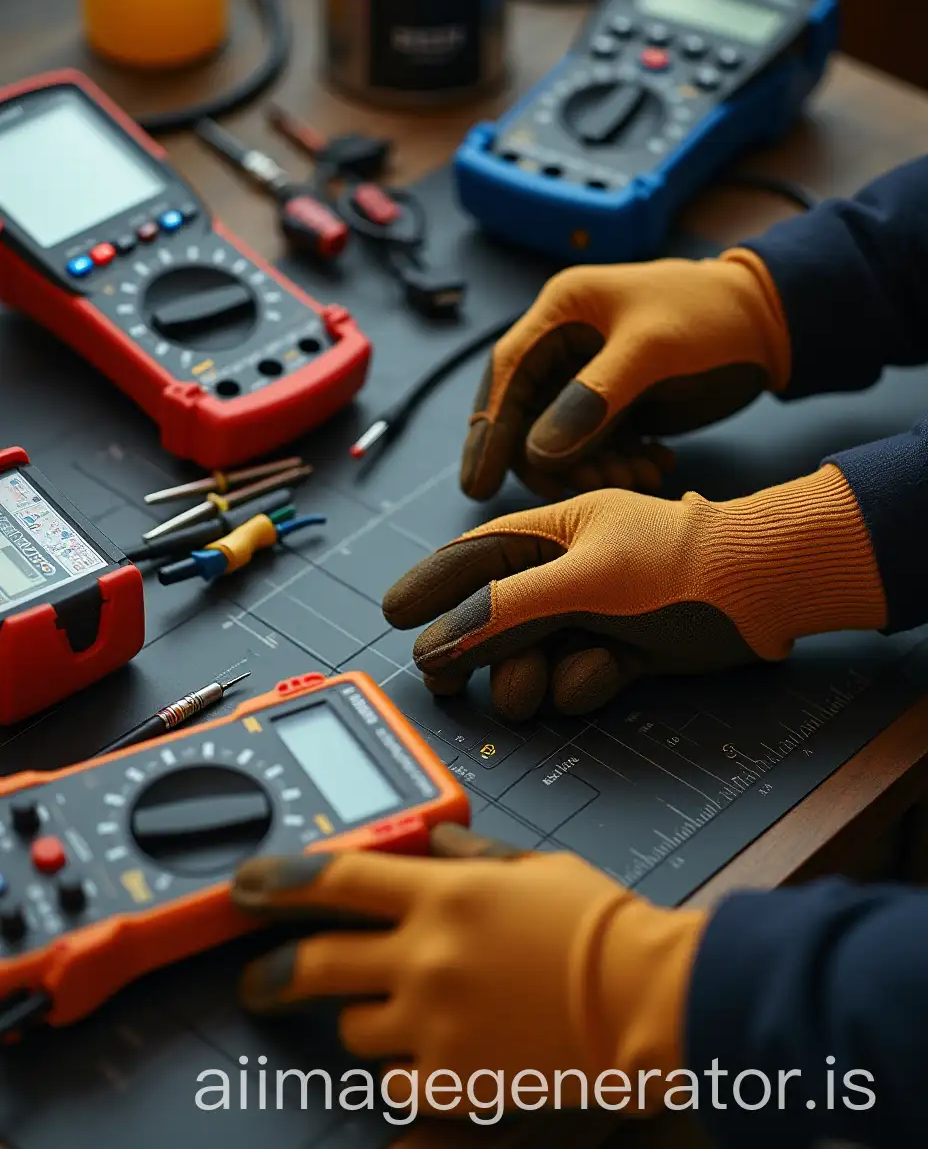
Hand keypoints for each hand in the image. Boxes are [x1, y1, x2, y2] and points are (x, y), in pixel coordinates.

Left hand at [232, 825, 705, 1117]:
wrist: (645, 996)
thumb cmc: (595, 922)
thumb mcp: (530, 866)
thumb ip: (468, 855)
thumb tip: (431, 843)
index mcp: (445, 893)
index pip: (337, 880)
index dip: (278, 882)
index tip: (244, 888)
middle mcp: (428, 956)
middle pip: (315, 964)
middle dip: (272, 976)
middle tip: (259, 983)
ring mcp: (435, 1023)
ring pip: (352, 1031)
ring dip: (362, 1019)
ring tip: (400, 1013)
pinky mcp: (451, 1080)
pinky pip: (395, 1082)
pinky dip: (405, 1067)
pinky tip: (438, 1050)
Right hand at [384, 467, 885, 719]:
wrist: (766, 591)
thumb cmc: (676, 564)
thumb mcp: (583, 578)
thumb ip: (507, 608)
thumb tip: (439, 641)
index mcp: (558, 529)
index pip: (477, 555)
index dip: (433, 584)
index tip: (393, 612)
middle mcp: (573, 569)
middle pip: (500, 613)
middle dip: (474, 649)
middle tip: (442, 683)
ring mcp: (601, 611)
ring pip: (538, 652)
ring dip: (529, 676)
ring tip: (528, 696)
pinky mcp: (628, 649)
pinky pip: (583, 673)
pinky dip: (586, 682)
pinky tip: (601, 677)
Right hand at [461, 251, 790, 499]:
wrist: (772, 322)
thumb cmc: (712, 318)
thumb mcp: (654, 351)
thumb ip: (594, 399)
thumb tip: (536, 453)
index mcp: (563, 312)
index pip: (506, 376)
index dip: (488, 432)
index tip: (478, 485)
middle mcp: (565, 343)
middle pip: (526, 417)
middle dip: (555, 461)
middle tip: (599, 485)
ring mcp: (588, 376)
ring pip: (560, 441)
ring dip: (593, 468)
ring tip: (643, 473)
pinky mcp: (614, 403)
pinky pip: (594, 447)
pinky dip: (617, 464)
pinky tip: (656, 464)